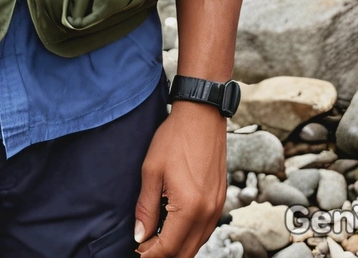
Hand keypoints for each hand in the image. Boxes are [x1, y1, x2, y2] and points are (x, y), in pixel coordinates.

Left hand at [133, 101, 226, 257]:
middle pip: (185, 253)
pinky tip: (174, 226)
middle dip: (163, 254)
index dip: (150, 254)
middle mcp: (208, 213)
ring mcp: (217, 207)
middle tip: (144, 246)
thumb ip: (145, 208)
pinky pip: (205, 230)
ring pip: (197, 244)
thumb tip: (140, 236)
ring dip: (177, 247)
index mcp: (190, 208)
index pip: (168, 248)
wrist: (202, 115)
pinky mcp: (220, 200)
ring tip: (156, 236)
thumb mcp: (151, 171)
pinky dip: (190, 236)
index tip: (137, 250)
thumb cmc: (175, 138)